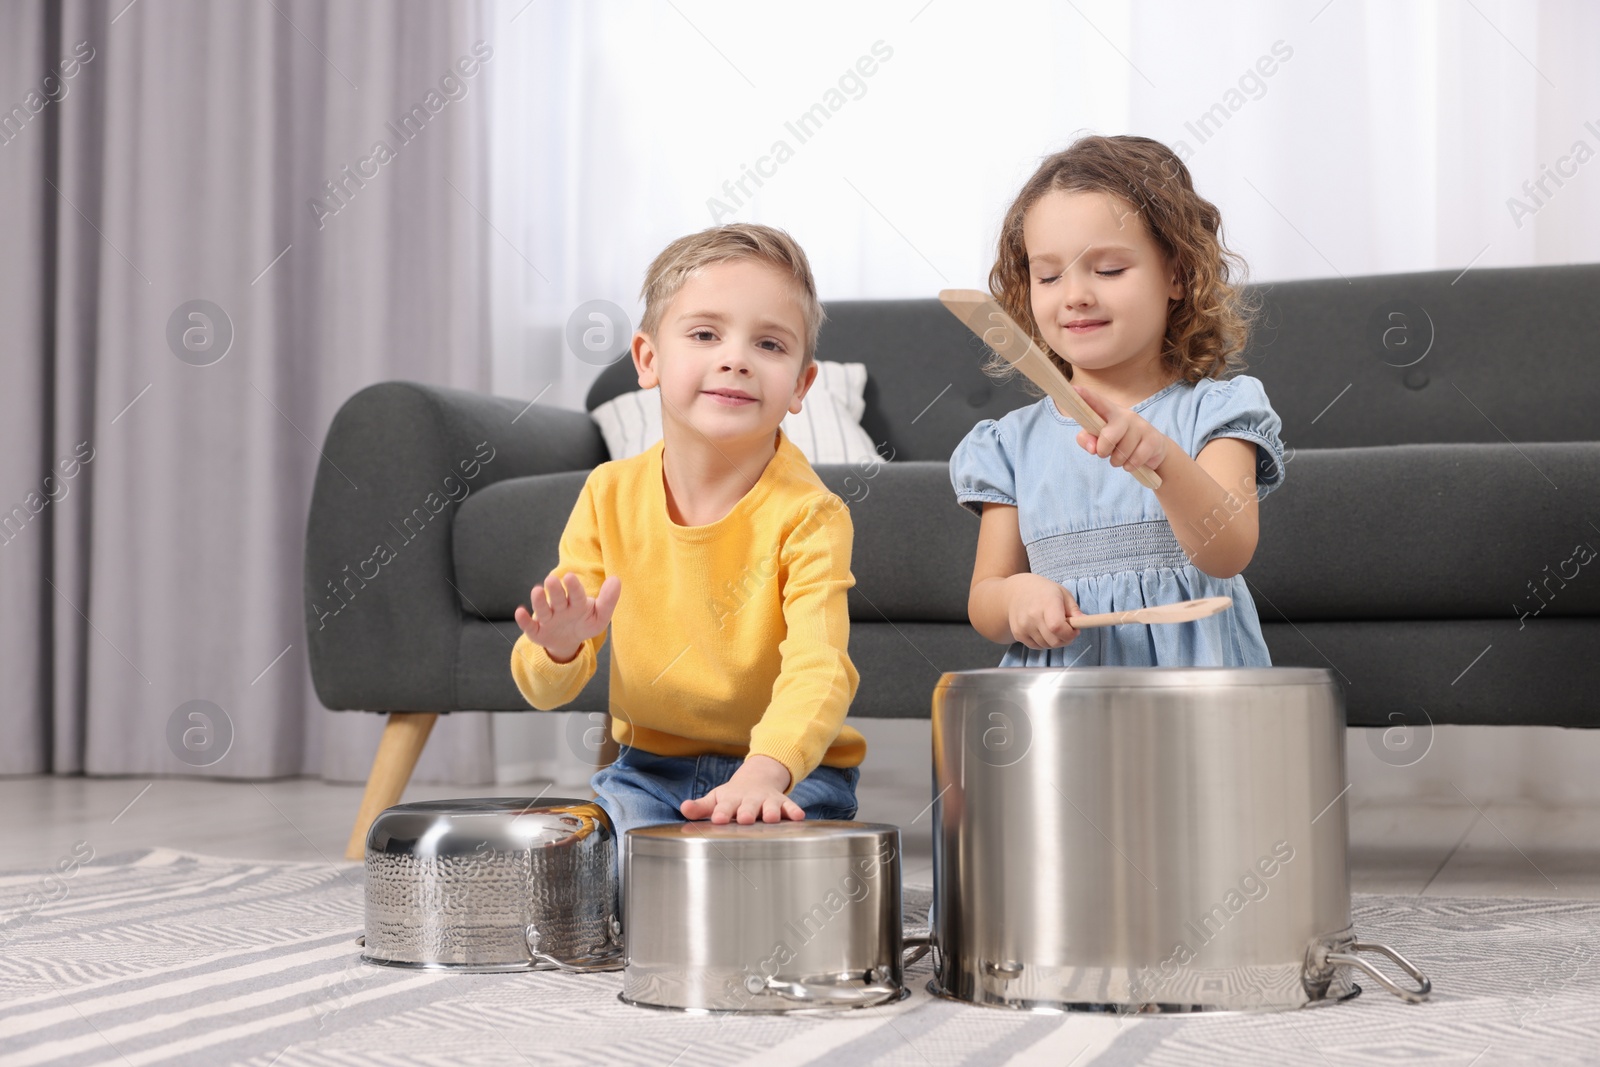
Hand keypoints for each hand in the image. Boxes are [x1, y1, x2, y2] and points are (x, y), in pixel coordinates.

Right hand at [513, 571, 620, 663]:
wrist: (569, 640)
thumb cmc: (584, 622)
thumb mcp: (600, 616)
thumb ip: (608, 600)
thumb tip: (616, 580)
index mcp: (577, 602)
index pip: (577, 594)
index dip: (574, 587)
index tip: (570, 576)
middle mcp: (560, 608)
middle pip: (558, 599)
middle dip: (555, 590)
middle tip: (552, 579)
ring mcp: (548, 619)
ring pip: (543, 610)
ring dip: (539, 601)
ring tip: (537, 590)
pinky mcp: (536, 632)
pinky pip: (529, 626)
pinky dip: (523, 620)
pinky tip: (520, 612)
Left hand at [679, 754, 803, 823]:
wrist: (758, 778)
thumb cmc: (733, 796)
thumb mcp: (716, 798)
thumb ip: (701, 807)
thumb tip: (683, 809)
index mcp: (731, 800)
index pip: (725, 807)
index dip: (721, 813)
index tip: (717, 819)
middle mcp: (750, 800)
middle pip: (748, 806)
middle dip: (747, 812)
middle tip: (745, 819)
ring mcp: (767, 801)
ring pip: (770, 806)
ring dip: (770, 812)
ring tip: (771, 818)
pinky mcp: (781, 803)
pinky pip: (789, 807)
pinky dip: (794, 811)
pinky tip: (799, 817)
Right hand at [1004, 573, 1083, 649]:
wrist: (1017, 591)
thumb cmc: (1044, 591)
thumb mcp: (1063, 594)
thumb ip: (1074, 610)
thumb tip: (1083, 623)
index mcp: (1046, 602)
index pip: (1057, 627)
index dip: (1069, 634)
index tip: (1075, 630)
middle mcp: (1032, 615)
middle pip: (1054, 641)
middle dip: (1065, 640)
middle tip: (1067, 631)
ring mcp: (1023, 626)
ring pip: (1046, 646)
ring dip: (1054, 641)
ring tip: (1053, 628)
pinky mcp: (1018, 633)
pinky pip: (1036, 646)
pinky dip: (1044, 642)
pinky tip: (1043, 630)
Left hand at [1072, 384, 1171, 474]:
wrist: (1152, 449)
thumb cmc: (1119, 441)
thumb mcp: (1100, 439)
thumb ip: (1087, 440)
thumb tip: (1093, 448)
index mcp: (1110, 412)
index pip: (1097, 402)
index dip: (1085, 397)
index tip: (1074, 389)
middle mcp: (1127, 415)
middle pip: (1109, 436)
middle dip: (1103, 451)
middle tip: (1105, 453)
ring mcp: (1142, 426)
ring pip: (1122, 452)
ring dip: (1117, 461)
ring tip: (1121, 456)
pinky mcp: (1153, 439)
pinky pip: (1135, 460)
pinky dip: (1129, 466)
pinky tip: (1131, 461)